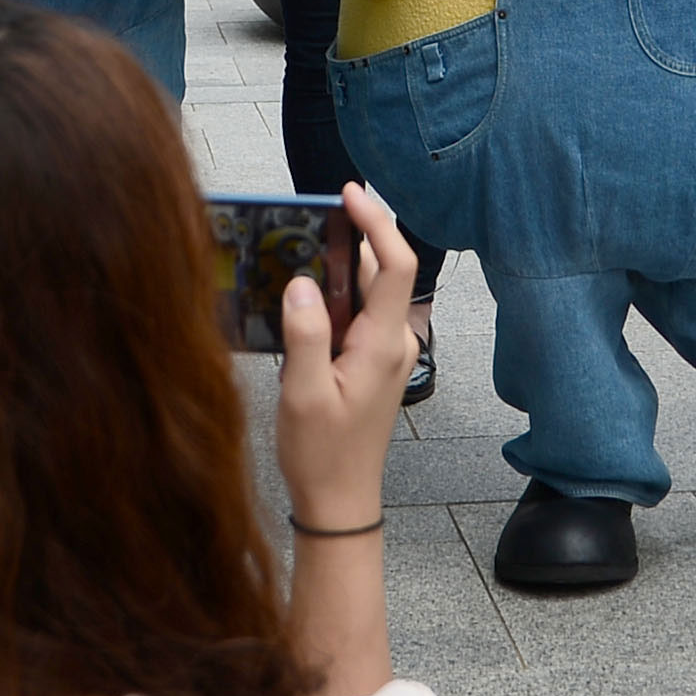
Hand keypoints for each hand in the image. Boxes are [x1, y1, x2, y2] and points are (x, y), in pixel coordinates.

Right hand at [274, 183, 417, 530]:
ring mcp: (386, 353)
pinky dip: (336, 295)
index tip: (349, 194)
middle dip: (353, 236)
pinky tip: (304, 297)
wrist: (340, 501)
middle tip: (312, 214)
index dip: (376, 223)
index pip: (395, 266)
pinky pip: (359, 314)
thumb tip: (301, 284)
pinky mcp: (373, 363)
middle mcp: (393, 343)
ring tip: (301, 247)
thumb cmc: (322, 455)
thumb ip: (304, 335)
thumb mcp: (302, 395)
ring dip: (340, 266)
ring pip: (368, 292)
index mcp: (383, 345)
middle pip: (382, 271)